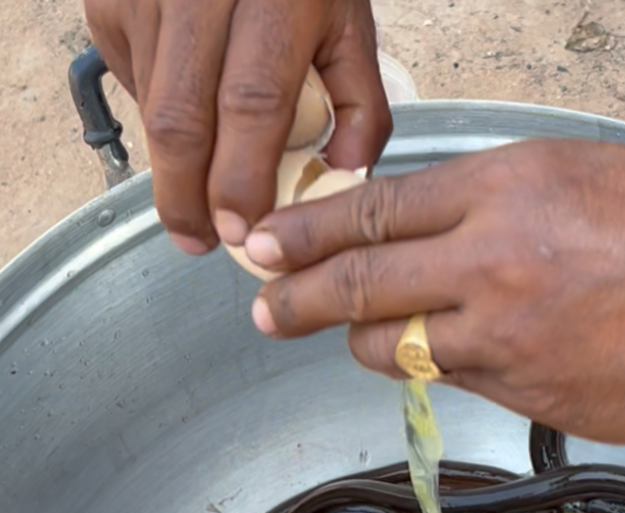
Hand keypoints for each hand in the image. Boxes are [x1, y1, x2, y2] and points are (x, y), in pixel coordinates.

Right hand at [85, 0, 390, 254]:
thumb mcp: (350, 28)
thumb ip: (360, 109)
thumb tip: (339, 183)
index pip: (251, 105)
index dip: (240, 180)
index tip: (240, 231)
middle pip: (182, 119)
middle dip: (188, 197)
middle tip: (200, 240)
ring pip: (152, 108)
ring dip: (172, 166)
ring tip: (197, 194)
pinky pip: (130, 82)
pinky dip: (156, 116)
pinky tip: (188, 117)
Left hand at [242, 139, 624, 444]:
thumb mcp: (575, 176)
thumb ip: (489, 209)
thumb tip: (421, 244)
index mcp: (505, 191)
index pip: (370, 212)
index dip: (303, 234)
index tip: (264, 247)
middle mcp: (496, 264)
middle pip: (358, 286)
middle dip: (294, 302)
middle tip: (264, 311)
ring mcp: (514, 340)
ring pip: (397, 350)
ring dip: (370, 344)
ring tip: (365, 337)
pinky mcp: (538, 398)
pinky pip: (467, 388)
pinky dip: (459, 372)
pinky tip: (485, 356)